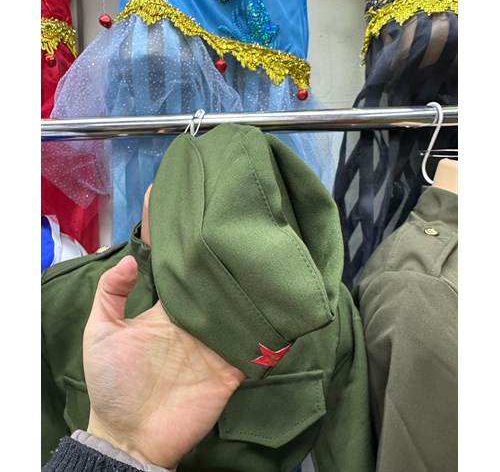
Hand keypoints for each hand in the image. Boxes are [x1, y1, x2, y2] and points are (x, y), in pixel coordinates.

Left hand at [83, 256, 244, 469]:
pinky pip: (249, 350)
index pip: (186, 282)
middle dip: (229, 277)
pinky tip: (270, 315)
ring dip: (248, 302)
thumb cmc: (113, 382)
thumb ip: (109, 294)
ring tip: (264, 276)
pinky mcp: (228, 371)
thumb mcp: (100, 332)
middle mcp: (193, 327)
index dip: (196, 263)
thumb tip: (129, 258)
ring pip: (236, 318)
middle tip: (246, 251)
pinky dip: (261, 336)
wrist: (130, 436)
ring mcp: (212, 349)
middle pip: (216, 296)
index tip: (210, 238)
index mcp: (167, 315)